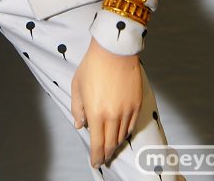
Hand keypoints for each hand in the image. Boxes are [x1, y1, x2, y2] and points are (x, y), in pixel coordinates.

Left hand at [71, 37, 141, 168]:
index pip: (97, 144)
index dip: (96, 157)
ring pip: (122, 136)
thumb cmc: (93, 64)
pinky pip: (131, 125)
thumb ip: (77, 108)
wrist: (114, 50)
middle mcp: (112, 115)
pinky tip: (121, 132)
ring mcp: (126, 110)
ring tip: (111, 146)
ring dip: (115, 144)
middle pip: (110, 143)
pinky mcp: (136, 103)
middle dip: (106, 154)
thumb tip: (79, 124)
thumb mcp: (77, 86)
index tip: (95, 162)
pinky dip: (125, 132)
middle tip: (103, 159)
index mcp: (96, 113)